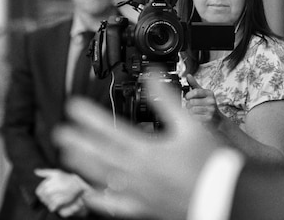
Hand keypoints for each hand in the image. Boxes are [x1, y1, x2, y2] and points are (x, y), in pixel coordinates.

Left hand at [34, 168, 87, 214]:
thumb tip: (35, 171)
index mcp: (48, 182)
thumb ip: (44, 172)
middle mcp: (50, 188)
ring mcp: (54, 195)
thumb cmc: (66, 178)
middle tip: (52, 195)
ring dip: (49, 202)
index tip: (47, 192)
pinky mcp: (59, 202)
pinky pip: (51, 208)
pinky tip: (57, 203)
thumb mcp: (55, 172)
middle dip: (45, 198)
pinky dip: (53, 207)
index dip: (41, 193)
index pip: (38, 192)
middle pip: (42, 198)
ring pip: (46, 203)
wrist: (77, 184)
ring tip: (56, 198)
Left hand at [54, 76, 222, 219]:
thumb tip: (152, 77)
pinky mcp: (145, 207)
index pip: (110, 130)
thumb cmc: (209, 162)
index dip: (89, 117)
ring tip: (68, 155)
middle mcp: (137, 173)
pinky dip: (101, 200)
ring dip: (84, 165)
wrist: (222, 196)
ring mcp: (139, 192)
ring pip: (103, 178)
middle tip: (61, 131)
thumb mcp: (191, 125)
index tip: (74, 106)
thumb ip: (168, 101)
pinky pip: (117, 205)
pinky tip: (90, 195)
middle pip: (100, 155)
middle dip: (79, 141)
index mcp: (147, 151)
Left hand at [184, 73, 221, 124]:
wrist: (217, 119)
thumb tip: (188, 75)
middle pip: (192, 102)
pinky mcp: (208, 118)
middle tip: (190, 106)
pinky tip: (197, 116)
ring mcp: (211, 110)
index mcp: (209, 93)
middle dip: (188, 105)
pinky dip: (193, 117)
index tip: (187, 97)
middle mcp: (211, 101)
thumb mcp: (202, 93)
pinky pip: (194, 117)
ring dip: (190, 112)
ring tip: (193, 111)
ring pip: (192, 110)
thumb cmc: (207, 104)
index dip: (188, 95)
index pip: (196, 91)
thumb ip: (194, 84)